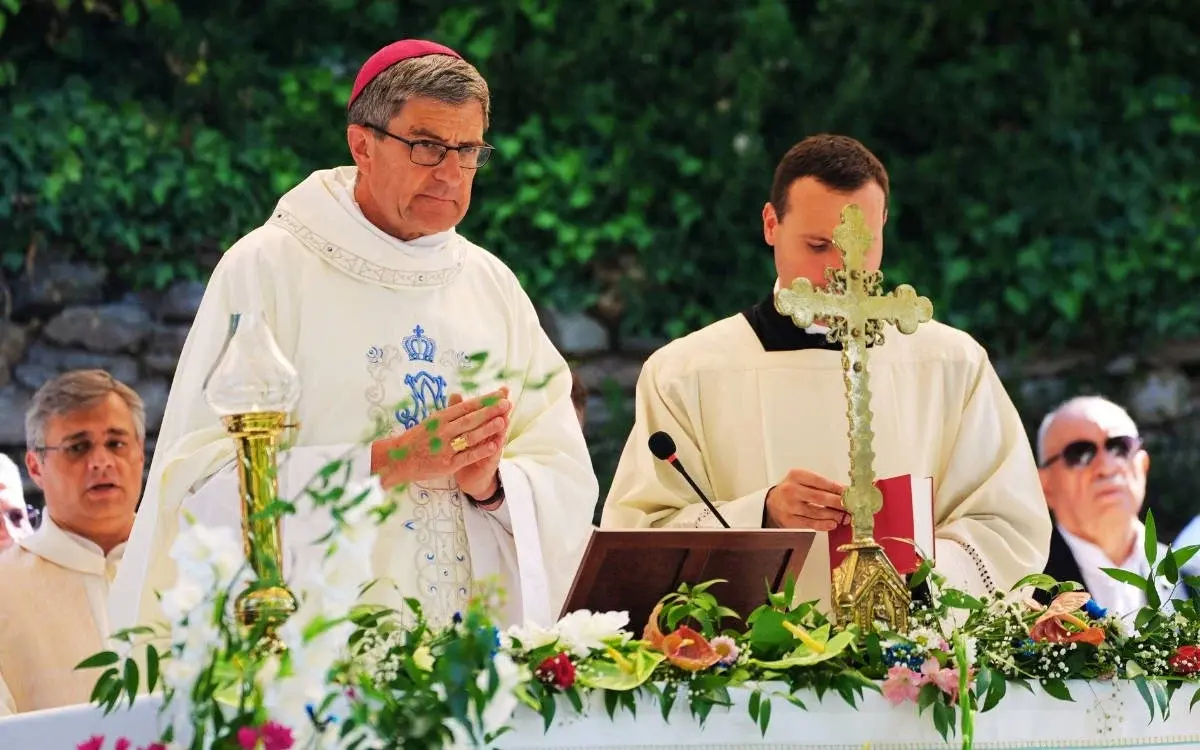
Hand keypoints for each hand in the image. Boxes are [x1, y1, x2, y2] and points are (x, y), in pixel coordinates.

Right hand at [371, 389, 510, 490]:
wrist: (398, 459)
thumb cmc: (416, 439)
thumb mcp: (431, 421)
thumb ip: (448, 411)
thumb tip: (460, 395)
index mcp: (441, 418)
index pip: (466, 406)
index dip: (484, 400)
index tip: (499, 394)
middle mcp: (443, 430)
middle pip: (471, 419)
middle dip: (490, 411)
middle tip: (507, 403)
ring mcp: (446, 447)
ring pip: (471, 436)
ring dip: (488, 428)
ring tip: (503, 421)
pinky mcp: (448, 464)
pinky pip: (467, 455)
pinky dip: (481, 450)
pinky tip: (494, 446)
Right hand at [764, 469, 848, 531]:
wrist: (771, 503)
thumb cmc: (791, 490)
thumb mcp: (802, 480)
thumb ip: (821, 485)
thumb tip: (844, 492)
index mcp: (796, 475)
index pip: (821, 481)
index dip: (837, 488)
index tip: (850, 493)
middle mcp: (791, 490)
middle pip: (820, 497)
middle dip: (839, 502)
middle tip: (851, 506)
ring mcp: (789, 506)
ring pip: (816, 512)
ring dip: (834, 515)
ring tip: (845, 517)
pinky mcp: (789, 520)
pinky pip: (810, 524)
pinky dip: (823, 524)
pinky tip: (832, 524)